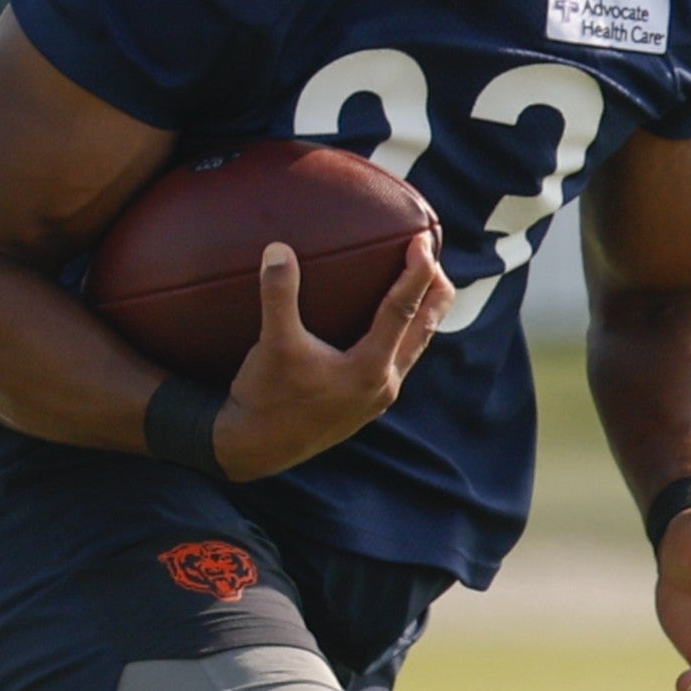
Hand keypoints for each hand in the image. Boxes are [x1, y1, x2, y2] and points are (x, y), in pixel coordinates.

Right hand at [211, 233, 454, 480]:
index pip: (403, 310)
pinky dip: (404, 335)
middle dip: (435, 292)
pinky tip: (389, 327)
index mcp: (369, 368)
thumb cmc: (266, 398)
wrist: (255, 450)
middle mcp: (382, 384)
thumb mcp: (272, 343)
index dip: (416, 272)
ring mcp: (376, 398)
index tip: (423, 241)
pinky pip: (397, 362)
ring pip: (415, 348)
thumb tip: (279, 249)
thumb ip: (278, 294)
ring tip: (424, 285)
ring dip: (423, 314)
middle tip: (433, 256)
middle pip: (425, 329)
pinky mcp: (363, 405)